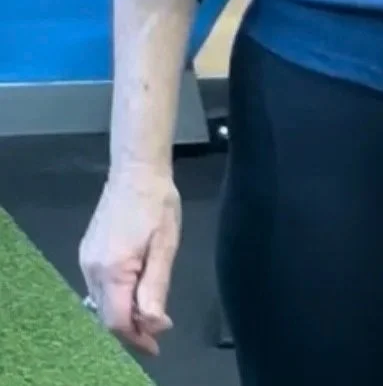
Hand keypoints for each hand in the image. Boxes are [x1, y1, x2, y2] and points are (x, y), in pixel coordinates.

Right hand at [78, 167, 180, 355]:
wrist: (136, 170)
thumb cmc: (157, 204)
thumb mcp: (166, 245)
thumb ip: (156, 286)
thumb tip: (154, 324)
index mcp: (112, 269)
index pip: (117, 321)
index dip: (137, 337)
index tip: (157, 343)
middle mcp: (91, 269)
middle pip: (106, 316)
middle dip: (131, 329)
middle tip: (157, 331)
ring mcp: (86, 260)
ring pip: (101, 303)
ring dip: (123, 314)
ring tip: (149, 313)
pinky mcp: (87, 253)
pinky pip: (99, 287)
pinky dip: (116, 297)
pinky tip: (135, 291)